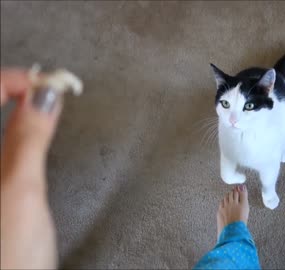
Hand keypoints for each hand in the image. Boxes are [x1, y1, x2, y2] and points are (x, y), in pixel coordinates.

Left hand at [1, 68, 61, 268]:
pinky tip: (29, 128)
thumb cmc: (7, 256)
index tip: (48, 83)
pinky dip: (14, 126)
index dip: (15, 80)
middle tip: (46, 83)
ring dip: (14, 104)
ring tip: (39, 96)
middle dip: (14, 86)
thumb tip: (44, 96)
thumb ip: (29, 137)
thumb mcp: (21, 189)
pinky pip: (1, 144)